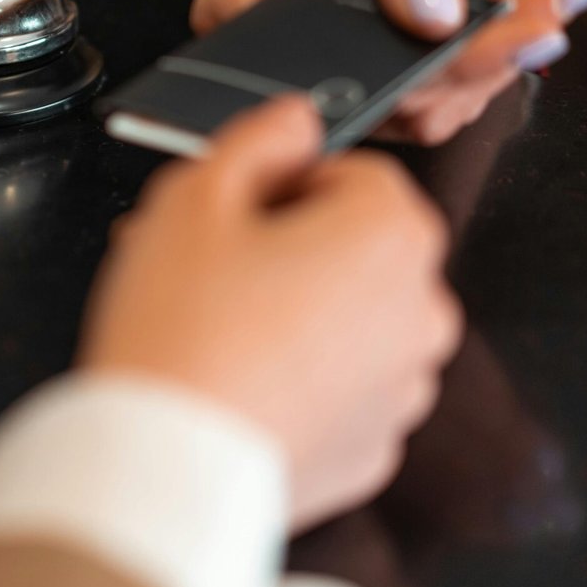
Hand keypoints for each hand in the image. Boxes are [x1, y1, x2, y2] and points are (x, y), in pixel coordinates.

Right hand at [79, 96, 462, 529]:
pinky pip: (341, 387)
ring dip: (294, 307)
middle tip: (206, 261)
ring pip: (349, 317)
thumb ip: (257, 137)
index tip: (234, 206)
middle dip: (285, 243)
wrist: (166, 465)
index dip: (285, 179)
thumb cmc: (180, 333)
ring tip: (212, 322)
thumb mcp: (194, 195)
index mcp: (391, 236)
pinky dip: (300, 375)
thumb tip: (295, 121)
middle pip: (354, 245)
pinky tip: (235, 375)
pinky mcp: (372, 447)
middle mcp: (421, 311)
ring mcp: (402, 389)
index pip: (355, 172)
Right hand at [190, 0, 586, 144]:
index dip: (389, 73)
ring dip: (507, 53)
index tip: (466, 45)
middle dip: (475, 59)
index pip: (306, 69)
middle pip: (381, 96)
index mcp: (242, 10)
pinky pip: (463, 90)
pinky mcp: (399, 85)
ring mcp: (347, 79)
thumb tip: (433, 14)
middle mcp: (286, 61)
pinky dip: (512, 44)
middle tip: (545, 21)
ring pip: (433, 104)